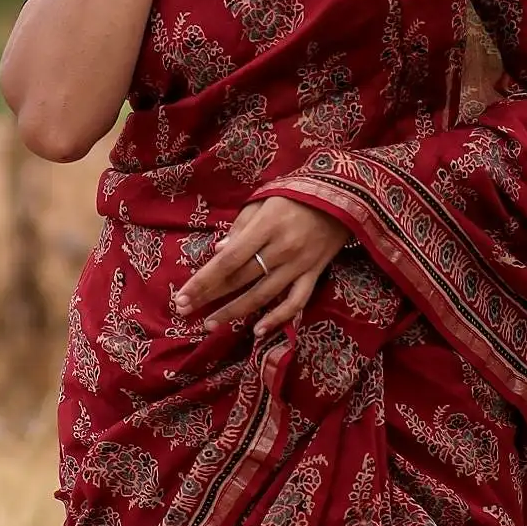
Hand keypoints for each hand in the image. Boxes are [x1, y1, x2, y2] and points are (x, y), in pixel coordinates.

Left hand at [175, 195, 351, 338]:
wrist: (344, 196)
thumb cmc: (296, 194)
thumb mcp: (264, 200)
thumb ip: (240, 227)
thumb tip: (217, 252)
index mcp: (266, 227)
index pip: (228, 260)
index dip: (204, 280)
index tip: (183, 295)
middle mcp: (282, 249)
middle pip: (240, 279)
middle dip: (210, 296)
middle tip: (185, 310)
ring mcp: (300, 264)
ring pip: (262, 295)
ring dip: (234, 312)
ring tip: (210, 324)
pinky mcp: (315, 274)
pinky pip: (296, 302)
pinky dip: (278, 318)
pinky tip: (258, 330)